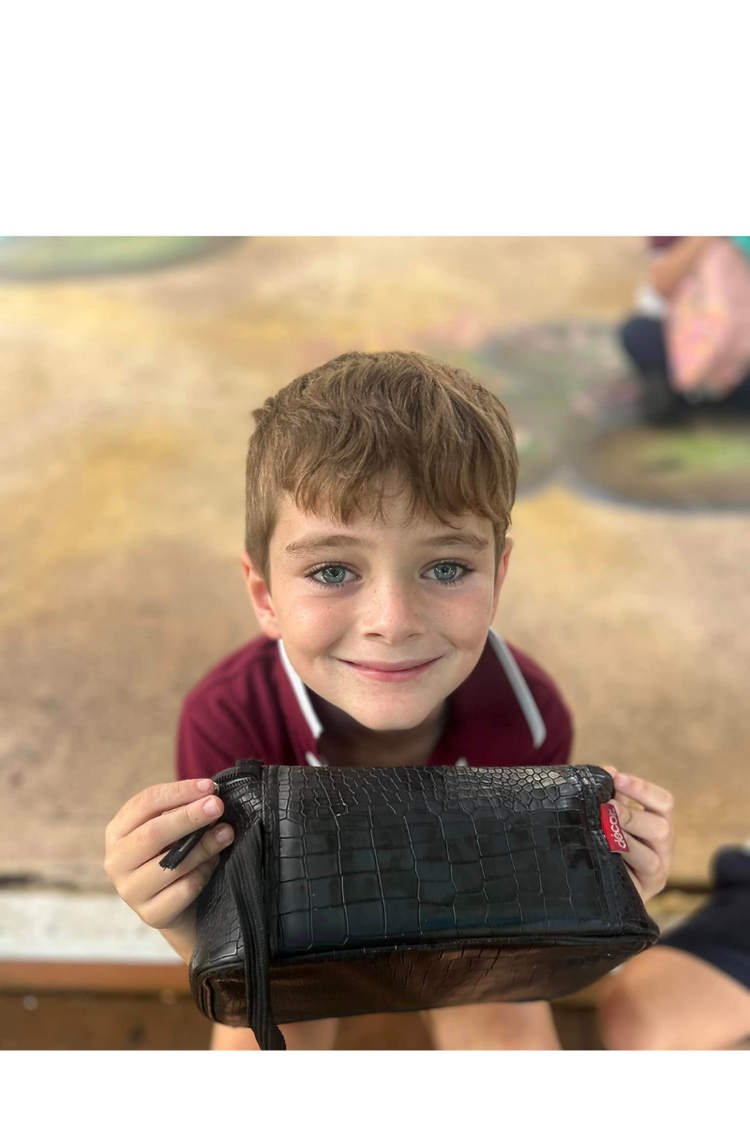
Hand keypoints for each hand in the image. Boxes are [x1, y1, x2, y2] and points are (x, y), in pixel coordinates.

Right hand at [103, 779, 234, 943]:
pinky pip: (183, 889)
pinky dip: (203, 873)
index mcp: (117, 831)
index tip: (209, 787)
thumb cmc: (171, 856)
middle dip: (190, 816)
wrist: (174, 907)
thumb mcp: (169, 830)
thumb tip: (210, 798)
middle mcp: (116, 861)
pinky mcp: (150, 914)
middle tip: (218, 806)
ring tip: (226, 833)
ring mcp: (130, 891)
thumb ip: (181, 812)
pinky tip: (213, 864)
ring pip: (170, 863)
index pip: (145, 803)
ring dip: (204, 845)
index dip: (178, 792)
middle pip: (153, 832)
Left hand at [600, 767, 674, 902]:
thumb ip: (613, 797)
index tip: (616, 778)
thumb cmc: (606, 842)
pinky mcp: (642, 896)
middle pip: (661, 829)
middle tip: (606, 808)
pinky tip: (600, 854)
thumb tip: (608, 771)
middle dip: (631, 816)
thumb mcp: (613, 818)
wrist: (600, 885)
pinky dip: (618, 867)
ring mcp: (656, 875)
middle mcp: (664, 850)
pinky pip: (635, 883)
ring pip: (650, 859)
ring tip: (602, 831)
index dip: (642, 789)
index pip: (664, 803)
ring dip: (625, 842)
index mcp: (661, 826)